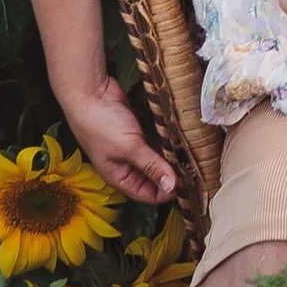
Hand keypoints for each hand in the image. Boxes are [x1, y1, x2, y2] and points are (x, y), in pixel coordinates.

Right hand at [63, 76, 180, 206]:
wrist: (90, 92)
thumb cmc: (100, 124)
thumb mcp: (129, 148)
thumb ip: (152, 166)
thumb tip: (172, 187)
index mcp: (120, 177)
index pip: (148, 195)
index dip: (168, 192)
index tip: (190, 185)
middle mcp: (127, 164)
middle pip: (155, 176)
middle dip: (173, 173)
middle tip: (196, 169)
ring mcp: (133, 146)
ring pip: (158, 157)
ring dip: (172, 155)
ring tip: (192, 154)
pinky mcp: (138, 130)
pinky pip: (157, 139)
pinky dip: (168, 139)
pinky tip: (182, 137)